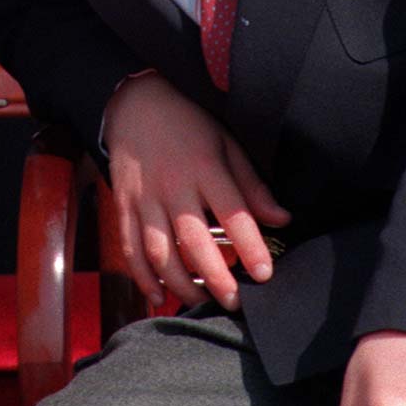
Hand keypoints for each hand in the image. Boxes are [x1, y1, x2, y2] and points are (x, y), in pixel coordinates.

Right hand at [102, 71, 289, 311]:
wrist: (135, 103)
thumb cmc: (187, 125)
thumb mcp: (226, 144)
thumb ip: (252, 185)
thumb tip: (281, 220)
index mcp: (205, 167)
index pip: (232, 212)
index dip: (250, 246)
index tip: (265, 273)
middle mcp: (173, 185)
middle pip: (194, 241)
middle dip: (216, 278)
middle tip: (234, 302)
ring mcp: (144, 198)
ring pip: (159, 251)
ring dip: (180, 284)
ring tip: (201, 302)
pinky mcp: (124, 205)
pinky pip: (130, 248)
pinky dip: (142, 277)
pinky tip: (158, 296)